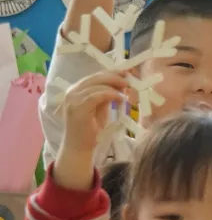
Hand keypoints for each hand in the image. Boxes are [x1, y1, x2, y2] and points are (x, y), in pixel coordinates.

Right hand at [55, 72, 134, 190]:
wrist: (79, 147)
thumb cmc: (90, 129)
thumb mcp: (100, 108)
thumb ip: (106, 95)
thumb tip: (121, 84)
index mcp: (76, 90)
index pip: (95, 76)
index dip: (112, 72)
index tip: (128, 72)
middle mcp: (72, 92)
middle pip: (96, 77)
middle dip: (115, 76)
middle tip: (130, 79)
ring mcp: (73, 100)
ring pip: (97, 84)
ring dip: (114, 85)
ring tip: (127, 90)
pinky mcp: (78, 108)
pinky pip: (97, 95)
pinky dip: (111, 94)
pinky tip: (121, 98)